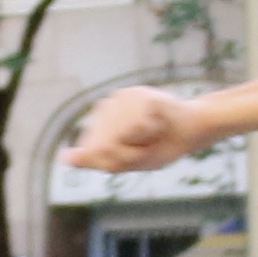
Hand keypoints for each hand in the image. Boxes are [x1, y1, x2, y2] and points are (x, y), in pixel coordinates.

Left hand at [66, 88, 200, 174]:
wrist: (192, 133)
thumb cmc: (159, 146)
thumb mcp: (125, 161)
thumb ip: (95, 160)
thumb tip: (65, 158)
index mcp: (100, 121)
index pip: (94, 151)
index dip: (116, 161)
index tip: (133, 155)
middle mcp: (109, 105)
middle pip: (104, 146)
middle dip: (127, 155)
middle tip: (144, 146)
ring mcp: (124, 97)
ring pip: (119, 137)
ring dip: (140, 145)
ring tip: (152, 135)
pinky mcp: (141, 94)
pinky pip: (137, 127)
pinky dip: (151, 133)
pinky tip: (159, 124)